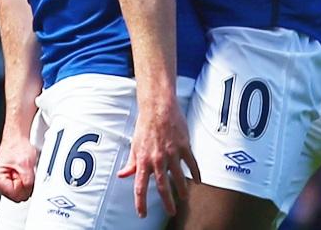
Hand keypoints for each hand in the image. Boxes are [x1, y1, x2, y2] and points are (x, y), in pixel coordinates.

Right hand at [0, 136, 36, 201]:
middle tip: (23, 170)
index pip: (14, 195)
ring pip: (16, 193)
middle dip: (23, 184)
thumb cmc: (18, 146)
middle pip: (14, 196)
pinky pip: (16, 188)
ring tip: (21, 169)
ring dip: (22, 182)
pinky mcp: (4, 182)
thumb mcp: (27, 164)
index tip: (26, 175)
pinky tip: (20, 172)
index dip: (24, 186)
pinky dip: (21, 181)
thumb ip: (28, 182)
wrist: (16, 138)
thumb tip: (29, 194)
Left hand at [118, 98, 199, 217]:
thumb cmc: (145, 124)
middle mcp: (157, 159)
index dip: (140, 203)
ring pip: (179, 177)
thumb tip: (123, 175)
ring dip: (182, 190)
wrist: (158, 106)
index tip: (142, 214)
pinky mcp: (184, 145)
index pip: (140, 187)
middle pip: (162, 186)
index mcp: (143, 160)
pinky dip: (196, 173)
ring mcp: (172, 152)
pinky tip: (198, 180)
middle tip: (171, 212)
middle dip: (167, 202)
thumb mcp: (134, 144)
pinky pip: (191, 163)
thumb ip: (131, 162)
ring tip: (184, 198)